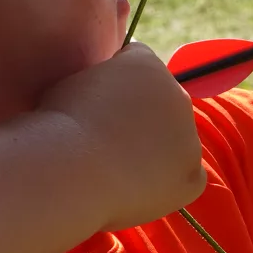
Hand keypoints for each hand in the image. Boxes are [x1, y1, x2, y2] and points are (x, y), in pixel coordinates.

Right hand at [38, 42, 205, 231]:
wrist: (70, 165)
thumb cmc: (59, 123)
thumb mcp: (72, 79)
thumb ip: (99, 78)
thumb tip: (103, 89)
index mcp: (146, 63)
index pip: (137, 67)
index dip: (113, 87)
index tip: (94, 106)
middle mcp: (177, 95)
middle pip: (161, 105)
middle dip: (139, 118)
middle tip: (104, 141)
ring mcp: (189, 138)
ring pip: (174, 143)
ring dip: (154, 150)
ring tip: (115, 169)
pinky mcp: (192, 177)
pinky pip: (187, 179)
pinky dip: (168, 184)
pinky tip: (138, 189)